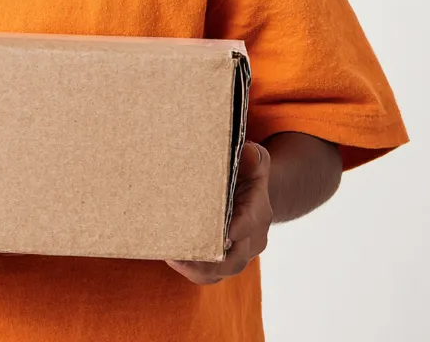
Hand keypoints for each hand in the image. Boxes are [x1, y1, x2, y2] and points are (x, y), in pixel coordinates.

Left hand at [166, 141, 271, 284]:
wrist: (250, 196)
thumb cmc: (247, 175)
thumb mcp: (255, 163)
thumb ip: (254, 159)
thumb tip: (249, 153)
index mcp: (258, 214)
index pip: (249, 224)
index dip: (236, 229)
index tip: (223, 233)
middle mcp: (250, 240)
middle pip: (234, 258)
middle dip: (210, 258)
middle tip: (185, 252)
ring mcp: (236, 256)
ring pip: (218, 272)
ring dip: (195, 268)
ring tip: (172, 257)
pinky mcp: (221, 263)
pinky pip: (207, 274)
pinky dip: (190, 269)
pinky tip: (171, 257)